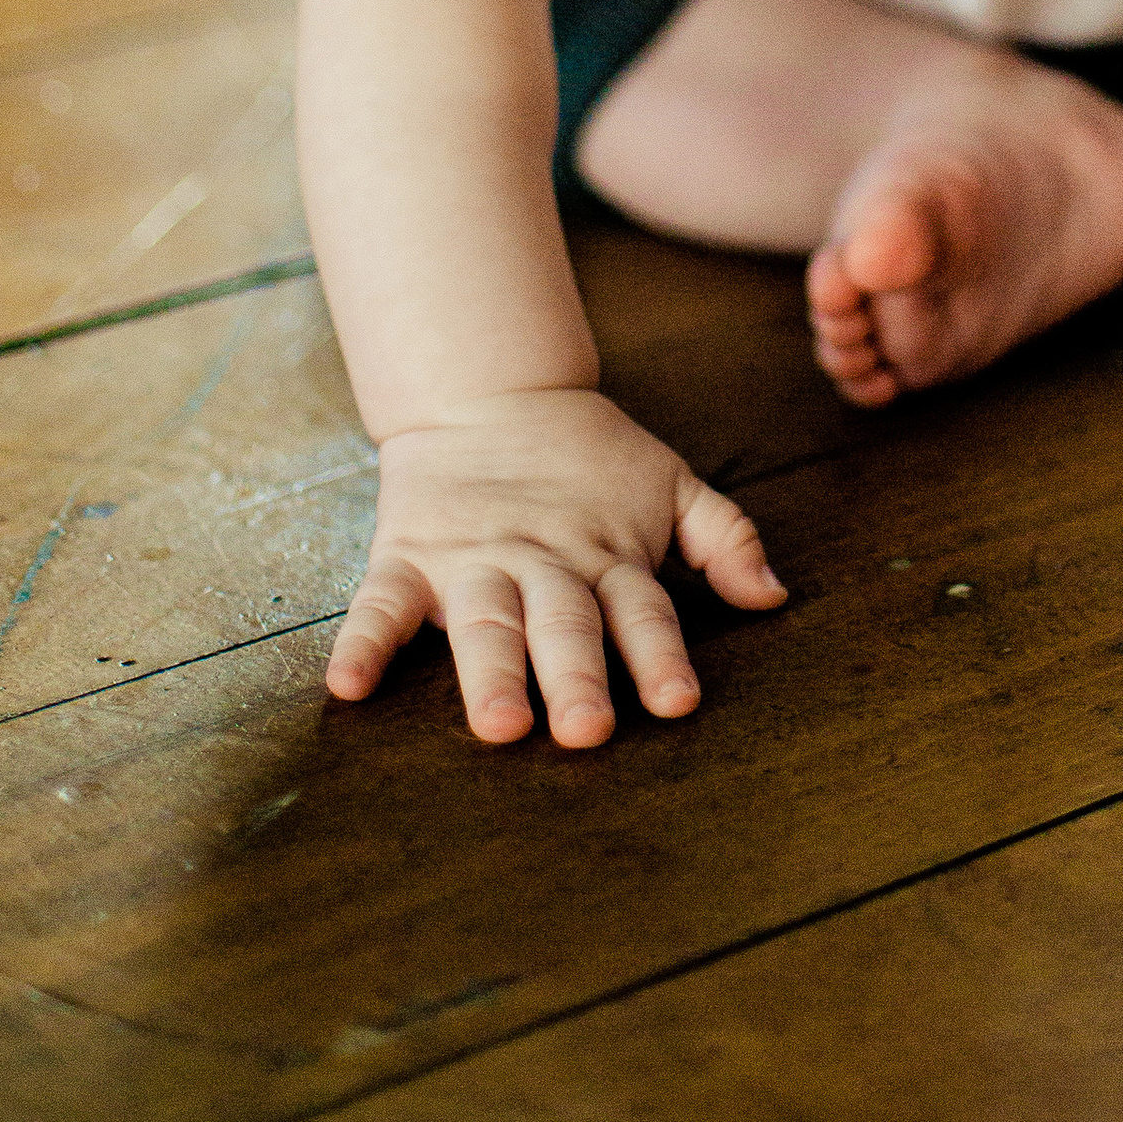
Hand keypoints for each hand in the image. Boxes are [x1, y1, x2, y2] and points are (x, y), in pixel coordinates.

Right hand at [327, 386, 785, 746]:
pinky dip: (363, 641)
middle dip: (577, 675)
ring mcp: (473, 562)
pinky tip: (347, 686)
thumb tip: (775, 595)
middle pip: (563, 624)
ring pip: (485, 621)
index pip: (641, 611)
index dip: (659, 654)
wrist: (491, 392)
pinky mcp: (410, 557)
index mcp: (608, 555)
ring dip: (491, 670)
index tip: (677, 703)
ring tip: (497, 722)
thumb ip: (723, 537)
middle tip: (588, 728)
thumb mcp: (669, 484)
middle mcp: (542, 564)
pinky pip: (380, 603)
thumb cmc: (591, 459)